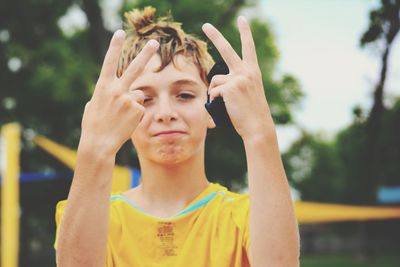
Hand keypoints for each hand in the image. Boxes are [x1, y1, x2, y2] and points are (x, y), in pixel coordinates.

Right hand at [80, 30, 158, 154]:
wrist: (99, 143)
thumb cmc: (94, 124)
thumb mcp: (94, 104)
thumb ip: (105, 94)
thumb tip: (113, 91)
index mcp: (103, 86)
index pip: (109, 61)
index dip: (115, 46)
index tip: (120, 32)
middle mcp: (117, 89)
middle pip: (134, 68)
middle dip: (145, 54)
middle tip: (154, 43)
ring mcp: (128, 99)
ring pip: (139, 93)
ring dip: (134, 102)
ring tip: (122, 115)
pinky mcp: (137, 109)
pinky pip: (141, 107)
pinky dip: (137, 113)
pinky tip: (127, 121)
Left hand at [202, 17, 273, 140]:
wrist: (257, 126)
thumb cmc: (251, 114)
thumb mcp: (247, 93)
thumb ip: (234, 84)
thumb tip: (214, 87)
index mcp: (252, 71)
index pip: (248, 48)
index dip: (245, 32)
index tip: (242, 19)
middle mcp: (246, 71)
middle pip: (226, 49)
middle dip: (215, 35)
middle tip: (206, 25)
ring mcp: (238, 78)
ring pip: (215, 81)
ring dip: (215, 93)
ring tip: (226, 104)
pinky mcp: (229, 87)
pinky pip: (213, 93)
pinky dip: (214, 102)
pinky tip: (224, 107)